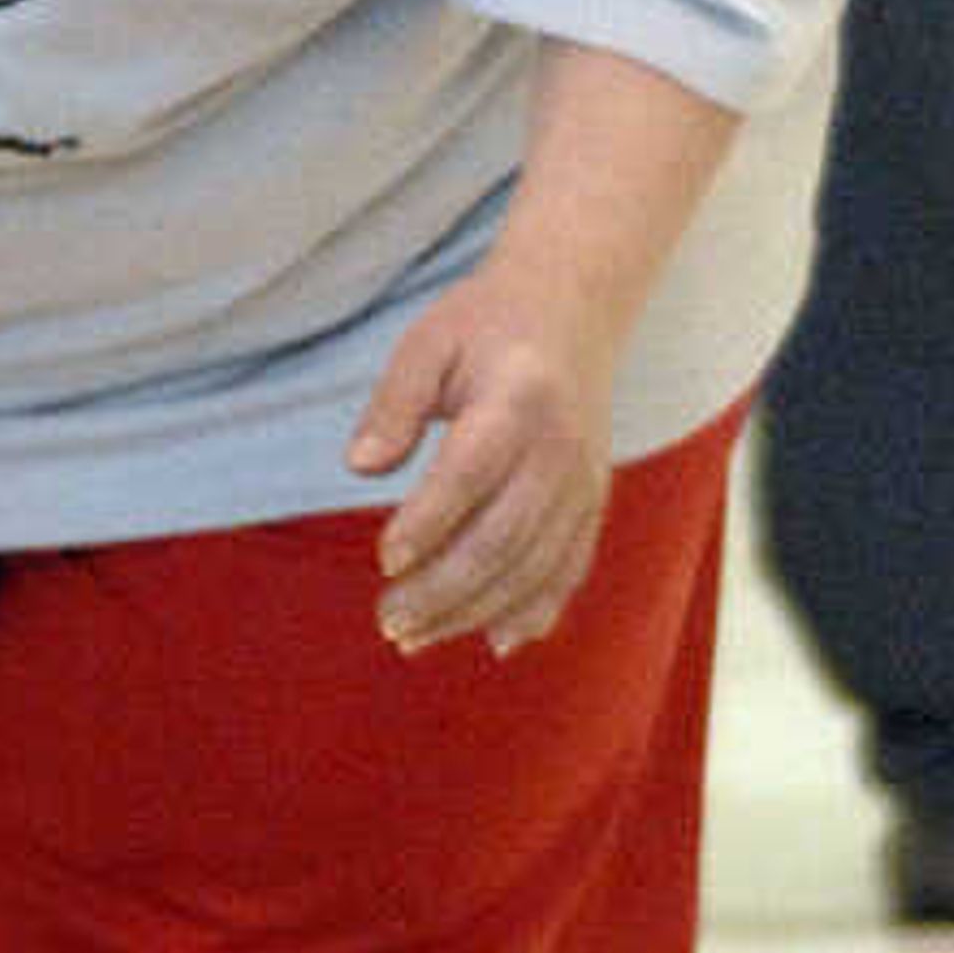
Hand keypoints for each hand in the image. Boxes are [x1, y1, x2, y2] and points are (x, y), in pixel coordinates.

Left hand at [346, 275, 616, 657]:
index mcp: (519, 399)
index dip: (427, 524)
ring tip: (412, 637)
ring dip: (474, 612)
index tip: (383, 561)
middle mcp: (561, 448)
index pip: (471, 474)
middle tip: (387, 621)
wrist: (573, 310)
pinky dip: (535, 612)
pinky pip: (569, 570)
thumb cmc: (484, 328)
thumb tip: (360, 466)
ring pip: (533, 567)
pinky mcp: (593, 504)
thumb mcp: (427, 342)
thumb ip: (393, 403)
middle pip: (504, 538)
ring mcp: (584, 482)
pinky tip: (494, 642)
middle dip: (443, 590)